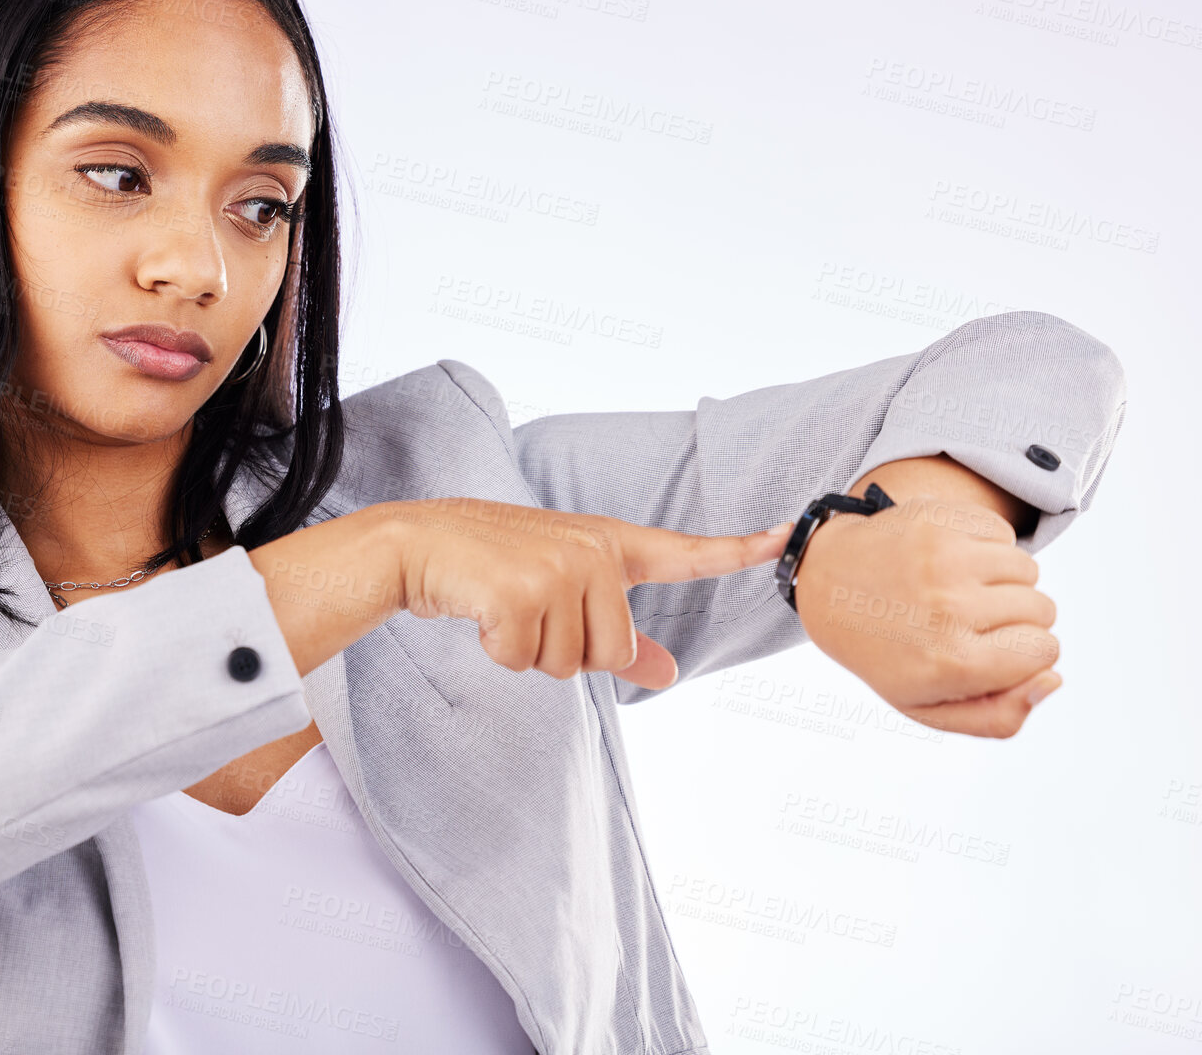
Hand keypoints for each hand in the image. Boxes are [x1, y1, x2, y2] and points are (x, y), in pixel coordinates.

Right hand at [386, 498, 792, 689]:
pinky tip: (482, 612)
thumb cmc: (493, 568)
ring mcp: (561, 567)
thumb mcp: (562, 593)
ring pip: (568, 664)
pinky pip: (526, 662)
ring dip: (528, 652)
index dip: (739, 550)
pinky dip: (499, 652)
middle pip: (612, 653)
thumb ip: (619, 634)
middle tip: (528, 612)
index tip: (788, 533)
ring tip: (503, 608)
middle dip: (565, 652)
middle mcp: (594, 551)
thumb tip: (670, 674)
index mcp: (609, 546)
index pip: (685, 552)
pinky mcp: (524, 590)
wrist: (419, 542)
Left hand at [793, 494, 1060, 736]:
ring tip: (958, 589)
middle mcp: (947, 607)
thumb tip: (1053, 680)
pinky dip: (986, 544)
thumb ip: (999, 717)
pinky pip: (1003, 530)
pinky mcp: (935, 518)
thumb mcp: (929, 706)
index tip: (989, 650)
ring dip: (1003, 579)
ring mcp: (941, 557)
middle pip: (1042, 608)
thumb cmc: (887, 652)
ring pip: (1027, 567)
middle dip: (1016, 617)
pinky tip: (949, 560)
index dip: (1025, 654)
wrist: (828, 587)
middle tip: (967, 619)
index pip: (1045, 653)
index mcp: (950, 662)